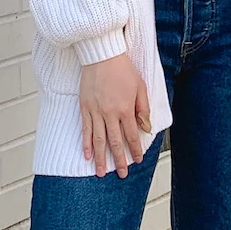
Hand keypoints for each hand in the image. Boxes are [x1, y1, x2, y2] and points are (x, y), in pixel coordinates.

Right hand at [79, 53, 151, 177]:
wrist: (102, 55)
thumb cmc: (122, 68)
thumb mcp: (140, 87)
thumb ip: (143, 108)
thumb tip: (145, 127)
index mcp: (126, 109)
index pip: (131, 135)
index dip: (134, 150)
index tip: (136, 160)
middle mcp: (110, 113)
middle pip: (114, 142)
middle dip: (119, 160)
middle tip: (121, 174)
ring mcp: (95, 112)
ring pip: (98, 140)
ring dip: (100, 158)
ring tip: (100, 173)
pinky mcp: (85, 107)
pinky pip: (85, 130)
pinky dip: (86, 143)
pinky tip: (87, 154)